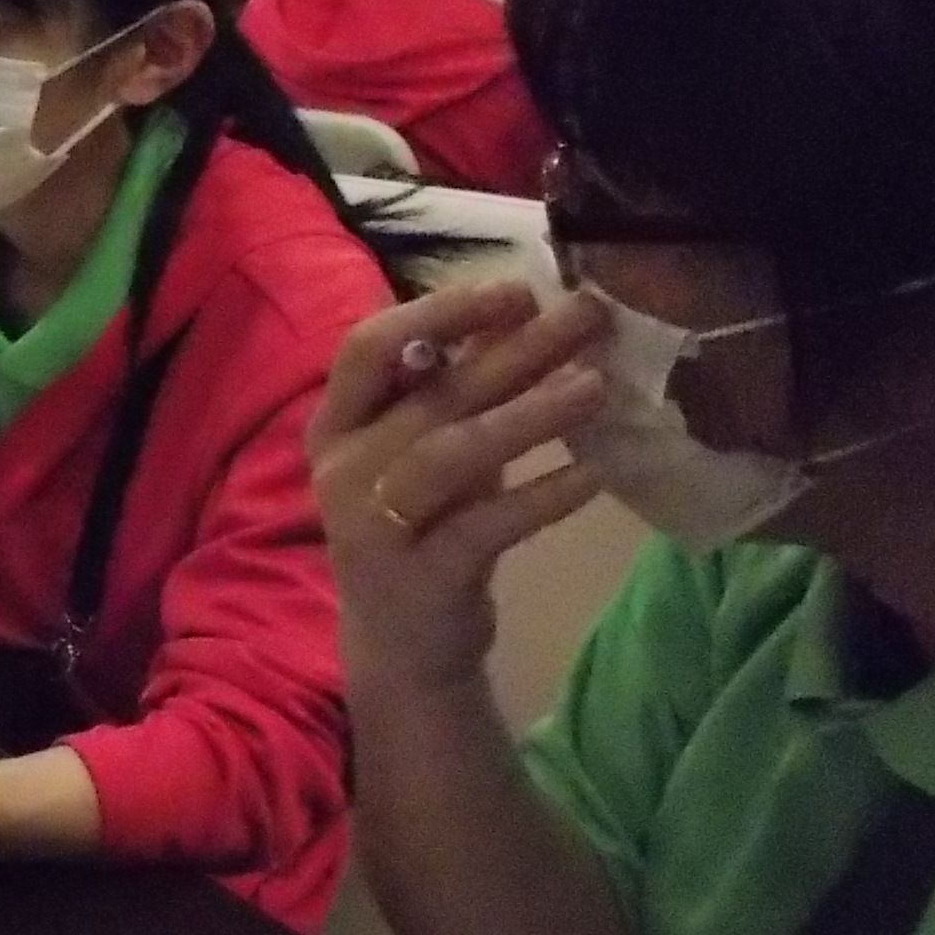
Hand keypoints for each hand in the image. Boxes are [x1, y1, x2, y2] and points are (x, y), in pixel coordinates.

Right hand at [306, 278, 609, 691]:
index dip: (439, 311)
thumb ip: (456, 386)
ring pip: (452, 452)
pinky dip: (543, 496)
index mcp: (337, 425)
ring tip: (596, 386)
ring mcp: (373, 525)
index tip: (516, 290)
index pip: (369, 347)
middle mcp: (342, 469)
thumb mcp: (428, 448)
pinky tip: (594, 474)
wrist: (403, 643)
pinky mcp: (419, 577)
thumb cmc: (423, 525)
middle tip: (587, 316)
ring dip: (529, 414)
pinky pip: (486, 525)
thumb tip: (526, 308)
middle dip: (513, 349)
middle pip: (431, 394)